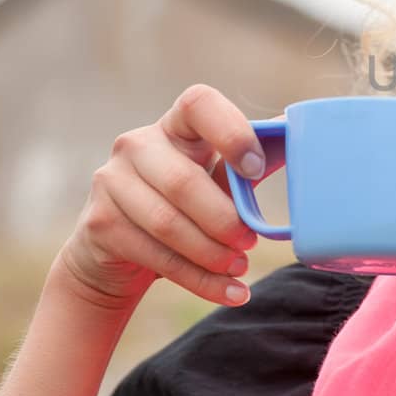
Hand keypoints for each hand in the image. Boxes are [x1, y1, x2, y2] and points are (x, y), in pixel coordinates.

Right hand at [54, 84, 286, 311]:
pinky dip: (199, 280)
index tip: (256, 168)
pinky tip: (229, 292)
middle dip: (224, 219)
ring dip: (212, 253)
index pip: (199, 104)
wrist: (116, 252)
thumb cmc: (183, 206)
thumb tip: (295, 136)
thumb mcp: (214, 180)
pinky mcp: (100, 223)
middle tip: (250, 242)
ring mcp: (111, 181)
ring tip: (240, 267)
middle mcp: (137, 144)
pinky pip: (156, 255)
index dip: (231, 132)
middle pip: (183, 181)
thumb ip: (246, 165)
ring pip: (168, 222)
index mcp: (176, 125)